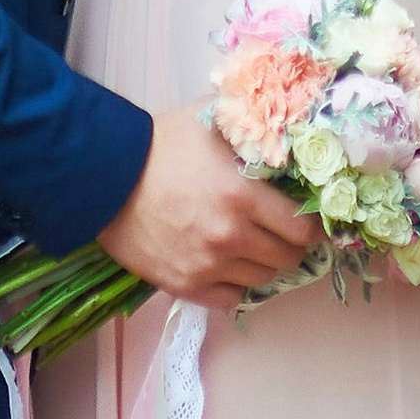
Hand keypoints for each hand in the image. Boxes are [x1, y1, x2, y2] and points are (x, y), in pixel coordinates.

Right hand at [98, 109, 318, 313]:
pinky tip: (230, 266)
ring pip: (262, 279)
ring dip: (264, 263)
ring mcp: (207, 265)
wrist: (106, 176)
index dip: (312, 225)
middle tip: (283, 232)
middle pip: (287, 257)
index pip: (303, 228)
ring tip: (254, 246)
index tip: (309, 220)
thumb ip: (256, 123)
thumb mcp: (214, 120)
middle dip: (291, 244)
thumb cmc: (164, 142)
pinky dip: (236, 285)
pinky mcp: (184, 285)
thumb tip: (293, 125)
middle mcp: (230, 235)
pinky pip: (231, 299)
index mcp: (243, 195)